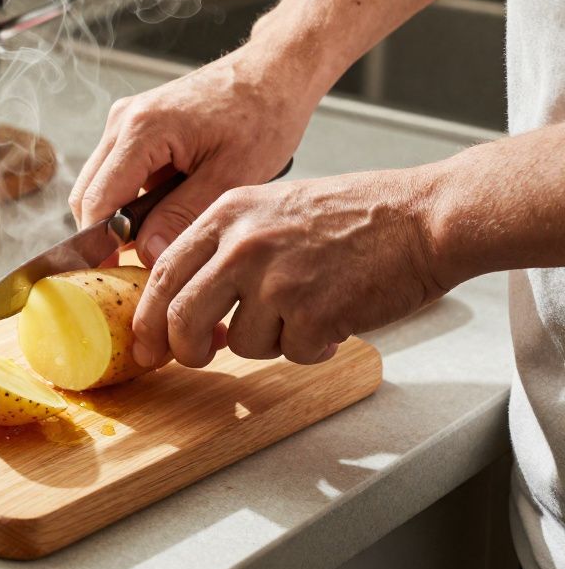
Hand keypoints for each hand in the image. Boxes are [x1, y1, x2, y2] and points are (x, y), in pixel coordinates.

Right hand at [69, 46, 320, 264]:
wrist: (274, 72)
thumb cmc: (263, 114)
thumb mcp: (231, 175)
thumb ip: (183, 217)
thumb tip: (147, 254)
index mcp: (142, 129)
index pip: (97, 201)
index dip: (100, 244)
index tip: (115, 276)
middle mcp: (123, 120)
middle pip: (87, 194)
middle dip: (107, 233)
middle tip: (141, 264)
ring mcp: (125, 120)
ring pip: (99, 184)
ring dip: (121, 215)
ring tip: (161, 235)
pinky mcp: (134, 124)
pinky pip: (116, 171)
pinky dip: (131, 198)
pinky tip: (166, 208)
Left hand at [131, 168, 447, 366]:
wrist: (423, 217)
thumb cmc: (355, 215)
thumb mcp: (271, 210)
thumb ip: (225, 248)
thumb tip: (183, 302)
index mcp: (227, 213)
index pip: (163, 273)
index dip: (147, 317)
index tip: (144, 344)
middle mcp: (243, 243)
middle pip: (181, 316)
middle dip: (184, 349)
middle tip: (198, 358)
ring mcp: (276, 278)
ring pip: (239, 343)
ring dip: (269, 342)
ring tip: (304, 312)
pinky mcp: (312, 312)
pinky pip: (291, 353)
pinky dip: (312, 348)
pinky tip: (334, 319)